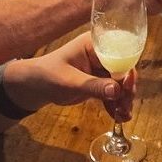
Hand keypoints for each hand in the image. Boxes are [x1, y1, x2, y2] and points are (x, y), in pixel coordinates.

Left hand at [7, 33, 134, 121]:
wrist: (33, 87)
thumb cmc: (47, 76)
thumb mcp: (70, 82)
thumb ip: (93, 86)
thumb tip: (117, 90)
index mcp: (95, 45)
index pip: (119, 55)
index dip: (127, 71)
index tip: (127, 88)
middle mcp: (101, 54)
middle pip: (123, 70)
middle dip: (126, 90)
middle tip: (126, 108)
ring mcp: (100, 68)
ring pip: (119, 83)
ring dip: (123, 100)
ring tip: (123, 117)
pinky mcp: (98, 82)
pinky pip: (112, 92)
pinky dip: (115, 104)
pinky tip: (118, 117)